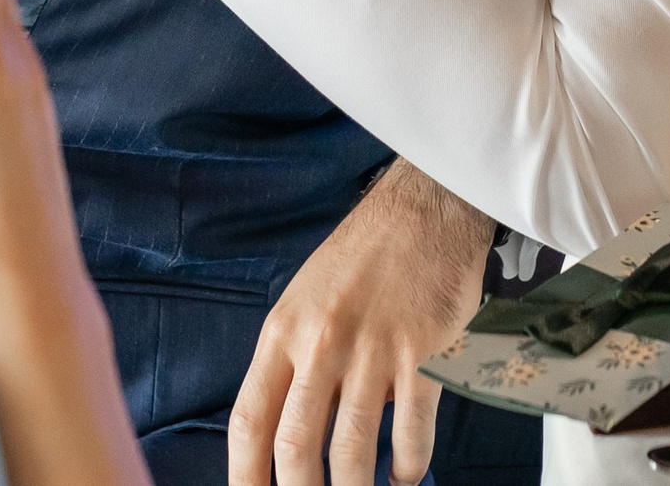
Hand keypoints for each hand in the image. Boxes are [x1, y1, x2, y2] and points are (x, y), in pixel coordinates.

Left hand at [230, 161, 493, 485]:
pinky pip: (411, 431)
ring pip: (353, 449)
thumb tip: (292, 435)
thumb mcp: (305, 300)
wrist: (425, 210)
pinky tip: (405, 476)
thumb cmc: (362, 257)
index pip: (249, 421)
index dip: (244, 476)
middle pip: (296, 446)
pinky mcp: (423, 353)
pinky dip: (408, 466)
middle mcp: (322, 343)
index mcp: (283, 332)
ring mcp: (373, 350)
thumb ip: (294, 362)